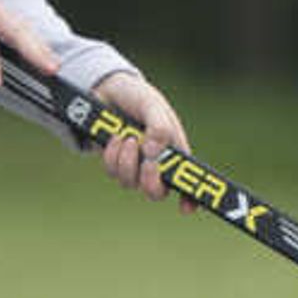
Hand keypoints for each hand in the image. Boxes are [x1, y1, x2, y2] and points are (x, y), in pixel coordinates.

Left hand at [87, 69, 186, 195]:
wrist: (106, 89)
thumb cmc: (138, 97)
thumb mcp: (153, 106)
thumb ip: (159, 127)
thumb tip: (153, 155)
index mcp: (175, 151)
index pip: (188, 180)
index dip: (190, 198)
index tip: (186, 208)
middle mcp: (157, 162)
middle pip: (157, 192)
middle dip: (151, 182)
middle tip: (147, 163)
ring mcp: (134, 165)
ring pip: (131, 183)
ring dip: (127, 161)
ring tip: (127, 137)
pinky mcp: (114, 162)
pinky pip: (112, 172)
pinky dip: (112, 155)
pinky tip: (115, 138)